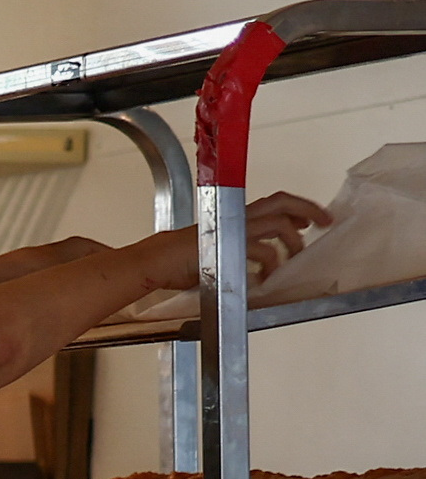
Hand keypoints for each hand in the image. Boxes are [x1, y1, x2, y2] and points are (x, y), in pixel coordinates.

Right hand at [126, 193, 335, 291]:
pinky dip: (269, 264)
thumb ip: (241, 247)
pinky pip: (263, 251)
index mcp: (236, 215)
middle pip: (283, 203)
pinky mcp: (230, 246)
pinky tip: (265, 277)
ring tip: (290, 259)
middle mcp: (238, 217)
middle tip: (323, 223)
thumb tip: (263, 258)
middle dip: (308, 211)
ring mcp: (235, 230)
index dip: (299, 206)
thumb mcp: (217, 248)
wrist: (156, 262)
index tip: (314, 219)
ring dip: (291, 243)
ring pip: (278, 225)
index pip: (276, 201)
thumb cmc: (179, 260)